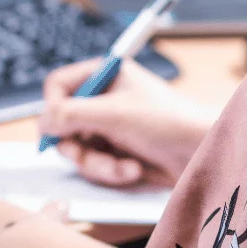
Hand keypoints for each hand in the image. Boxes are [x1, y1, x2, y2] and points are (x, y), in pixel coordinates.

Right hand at [38, 59, 213, 186]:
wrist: (204, 154)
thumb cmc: (167, 122)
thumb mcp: (114, 114)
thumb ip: (71, 114)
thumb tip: (42, 122)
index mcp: (104, 75)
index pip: (58, 85)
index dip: (52, 107)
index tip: (57, 128)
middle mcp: (104, 99)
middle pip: (63, 124)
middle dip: (79, 146)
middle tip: (91, 154)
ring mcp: (111, 127)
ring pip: (78, 150)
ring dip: (99, 164)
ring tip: (125, 167)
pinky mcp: (119, 152)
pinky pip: (97, 166)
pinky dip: (112, 172)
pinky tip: (134, 170)